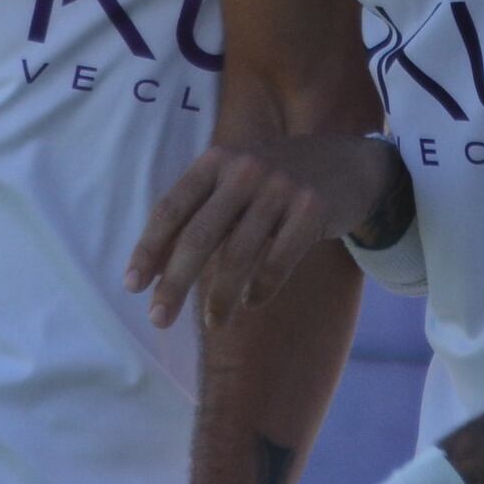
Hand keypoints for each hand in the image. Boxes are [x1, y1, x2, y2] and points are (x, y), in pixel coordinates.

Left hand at [127, 132, 396, 328]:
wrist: (350, 165)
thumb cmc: (278, 181)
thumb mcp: (236, 179)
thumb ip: (200, 210)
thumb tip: (155, 267)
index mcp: (216, 161)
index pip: (171, 208)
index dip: (149, 249)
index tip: (133, 286)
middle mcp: (245, 169)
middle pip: (198, 236)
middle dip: (174, 282)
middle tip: (158, 319)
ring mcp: (281, 188)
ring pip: (238, 254)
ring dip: (220, 297)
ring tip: (212, 323)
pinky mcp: (313, 209)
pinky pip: (278, 260)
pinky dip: (261, 288)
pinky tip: (252, 303)